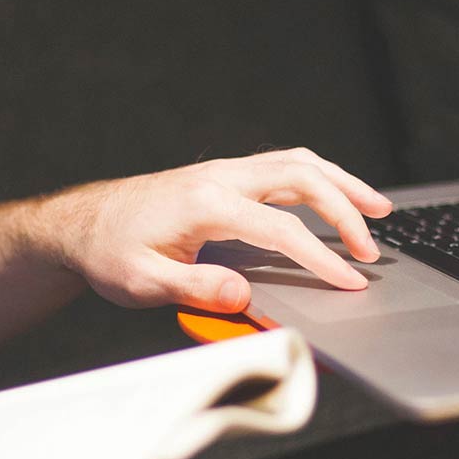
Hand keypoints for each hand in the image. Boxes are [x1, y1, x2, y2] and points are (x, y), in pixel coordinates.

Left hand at [44, 147, 393, 312]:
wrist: (80, 225)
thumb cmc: (108, 253)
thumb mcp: (141, 283)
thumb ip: (194, 288)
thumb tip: (242, 295)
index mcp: (206, 203)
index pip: (282, 230)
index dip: (322, 258)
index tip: (350, 282)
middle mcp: (220, 178)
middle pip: (304, 178)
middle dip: (347, 210)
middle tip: (373, 248)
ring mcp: (223, 171)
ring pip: (299, 163)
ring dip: (342, 183)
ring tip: (378, 208)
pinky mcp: (223, 175)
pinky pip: (284, 166)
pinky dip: (319, 177)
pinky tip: (336, 195)